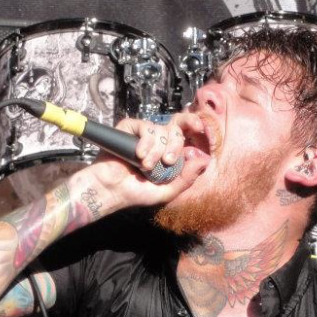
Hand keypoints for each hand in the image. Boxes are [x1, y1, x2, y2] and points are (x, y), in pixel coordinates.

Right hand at [69, 111, 208, 213]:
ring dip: (156, 150)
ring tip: (146, 166)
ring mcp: (143, 133)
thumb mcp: (168, 190)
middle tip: (167, 161)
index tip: (200, 127)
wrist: (112, 191)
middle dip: (175, 145)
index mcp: (168, 151)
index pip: (184, 132)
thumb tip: (204, 159)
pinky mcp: (129, 128)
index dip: (193, 123)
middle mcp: (158, 140)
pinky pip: (146, 127)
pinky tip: (139, 155)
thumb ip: (186, 178)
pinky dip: (146, 142)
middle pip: (176, 128)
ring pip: (161, 130)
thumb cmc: (137, 192)